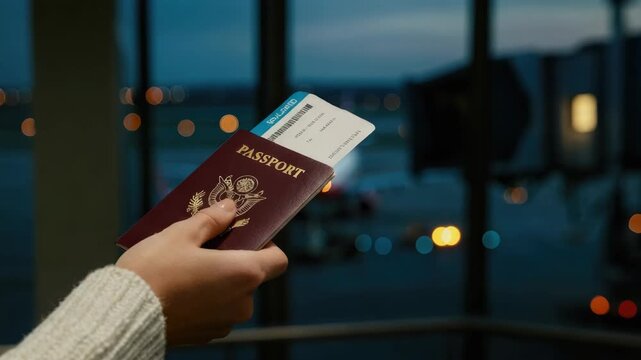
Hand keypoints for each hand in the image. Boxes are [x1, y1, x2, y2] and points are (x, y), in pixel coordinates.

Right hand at [116, 198, 287, 345]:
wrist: (122, 314)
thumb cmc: (154, 271)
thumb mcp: (181, 234)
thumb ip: (211, 220)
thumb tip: (230, 208)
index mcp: (243, 274)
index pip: (278, 260)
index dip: (267, 245)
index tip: (246, 236)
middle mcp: (241, 303)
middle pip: (251, 276)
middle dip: (233, 259)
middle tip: (207, 244)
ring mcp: (224, 322)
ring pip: (231, 294)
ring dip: (218, 280)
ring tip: (188, 265)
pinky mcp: (205, 335)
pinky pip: (214, 310)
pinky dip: (204, 298)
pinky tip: (180, 287)